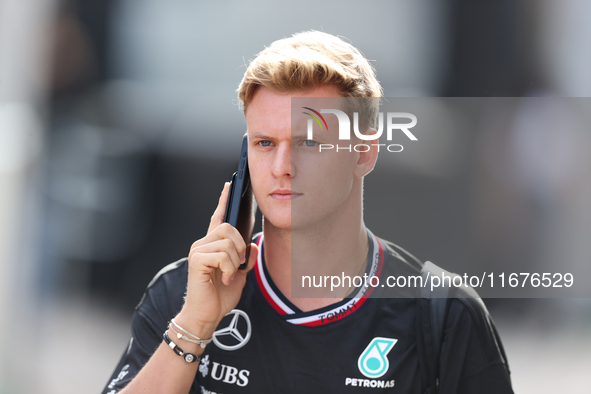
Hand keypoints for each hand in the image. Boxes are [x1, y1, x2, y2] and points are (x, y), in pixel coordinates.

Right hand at [175, 182, 257, 339]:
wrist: (206, 316)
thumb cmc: (219, 296)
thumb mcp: (240, 276)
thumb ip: (246, 260)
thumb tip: (253, 245)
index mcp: (212, 245)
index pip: (218, 217)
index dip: (224, 201)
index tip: (229, 185)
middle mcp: (202, 243)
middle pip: (228, 227)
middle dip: (240, 245)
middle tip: (237, 264)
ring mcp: (198, 250)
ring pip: (228, 241)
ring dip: (235, 261)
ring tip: (229, 275)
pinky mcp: (196, 260)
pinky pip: (222, 255)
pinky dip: (230, 269)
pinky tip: (225, 279)